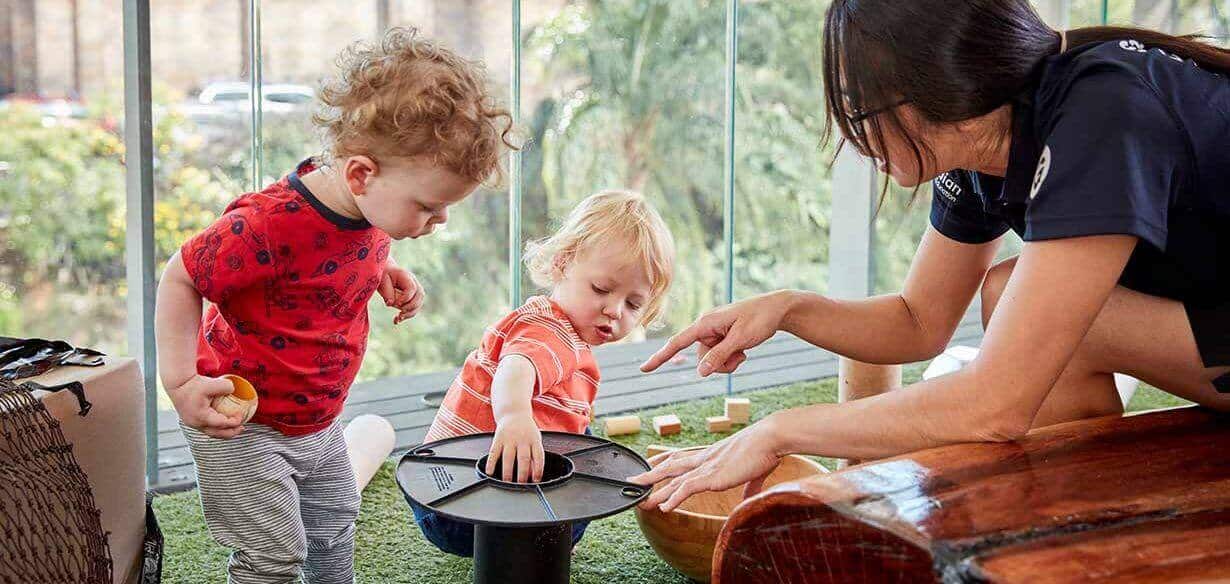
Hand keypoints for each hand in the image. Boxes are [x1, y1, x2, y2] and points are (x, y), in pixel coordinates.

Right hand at [168, 375, 245, 438]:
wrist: (177, 383)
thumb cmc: (193, 384)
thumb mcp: (212, 383)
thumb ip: (227, 386)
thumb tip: (235, 390)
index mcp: (202, 416)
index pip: (222, 424)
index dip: (234, 422)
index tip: (241, 415)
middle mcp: (196, 423)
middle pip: (217, 433)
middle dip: (231, 433)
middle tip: (242, 428)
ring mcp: (192, 423)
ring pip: (211, 432)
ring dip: (223, 431)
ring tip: (234, 428)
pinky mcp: (191, 420)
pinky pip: (206, 428)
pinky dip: (216, 427)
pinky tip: (222, 423)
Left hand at [378, 265, 423, 324]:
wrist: (385, 274)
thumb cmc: (382, 276)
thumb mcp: (382, 281)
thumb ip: (387, 292)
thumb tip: (390, 303)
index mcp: (406, 276)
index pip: (412, 288)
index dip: (405, 298)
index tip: (395, 303)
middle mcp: (414, 283)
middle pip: (419, 296)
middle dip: (410, 307)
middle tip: (399, 313)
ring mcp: (415, 292)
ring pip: (418, 304)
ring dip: (409, 313)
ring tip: (398, 318)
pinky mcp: (412, 300)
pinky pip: (413, 310)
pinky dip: (406, 316)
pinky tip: (395, 321)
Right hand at [486, 414, 544, 482]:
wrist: (514, 413)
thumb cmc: (527, 430)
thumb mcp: (535, 440)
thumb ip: (535, 455)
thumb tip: (532, 474)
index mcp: (534, 440)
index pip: (538, 456)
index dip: (538, 470)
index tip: (536, 480)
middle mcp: (522, 439)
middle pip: (523, 459)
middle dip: (523, 474)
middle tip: (521, 485)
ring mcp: (509, 438)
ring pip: (508, 457)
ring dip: (507, 472)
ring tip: (507, 482)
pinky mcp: (498, 438)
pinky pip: (494, 452)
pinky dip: (491, 463)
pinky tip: (490, 472)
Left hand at [626, 414, 784, 511]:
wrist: (770, 438)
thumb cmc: (765, 451)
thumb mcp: (754, 471)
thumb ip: (749, 486)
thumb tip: (749, 499)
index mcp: (712, 455)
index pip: (681, 457)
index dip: (665, 462)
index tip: (651, 466)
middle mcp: (705, 459)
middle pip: (670, 467)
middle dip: (651, 476)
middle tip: (634, 482)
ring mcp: (707, 467)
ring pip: (674, 479)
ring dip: (656, 491)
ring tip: (642, 501)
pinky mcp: (713, 476)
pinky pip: (687, 488)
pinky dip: (674, 498)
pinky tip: (664, 508)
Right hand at [641, 290, 793, 376]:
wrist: (777, 309)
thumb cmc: (760, 319)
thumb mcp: (740, 340)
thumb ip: (719, 356)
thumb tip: (700, 372)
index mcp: (705, 323)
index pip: (677, 342)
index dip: (660, 357)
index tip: (644, 369)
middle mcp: (706, 327)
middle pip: (701, 358)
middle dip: (719, 363)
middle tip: (740, 355)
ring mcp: (714, 332)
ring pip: (711, 360)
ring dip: (727, 362)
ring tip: (744, 351)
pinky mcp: (722, 337)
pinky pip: (719, 356)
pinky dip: (731, 358)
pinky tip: (743, 350)